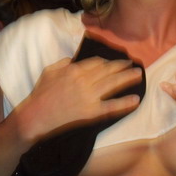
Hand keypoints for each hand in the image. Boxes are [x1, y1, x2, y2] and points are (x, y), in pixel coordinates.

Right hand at [18, 56, 141, 141]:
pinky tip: (136, 100)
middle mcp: (84, 81)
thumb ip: (63, 63)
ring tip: (139, 75)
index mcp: (74, 70)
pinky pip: (112, 106)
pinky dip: (125, 103)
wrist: (37, 116)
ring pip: (113, 84)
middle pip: (108, 70)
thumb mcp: (49, 71)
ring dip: (128, 78)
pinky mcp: (91, 112)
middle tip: (132, 64)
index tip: (114, 62)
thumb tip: (74, 60)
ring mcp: (89, 96)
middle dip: (122, 66)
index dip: (107, 61)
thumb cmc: (40, 94)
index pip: (96, 62)